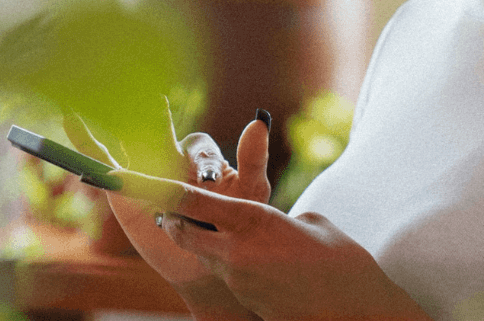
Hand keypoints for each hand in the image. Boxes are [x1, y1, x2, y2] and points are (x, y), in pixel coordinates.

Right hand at [63, 102, 269, 318]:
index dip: (205, 161)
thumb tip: (258, 119)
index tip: (210, 181)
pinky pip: (103, 161)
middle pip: (162, 132)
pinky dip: (85, 141)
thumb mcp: (251, 191)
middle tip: (155, 103)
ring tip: (102, 96)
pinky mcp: (124, 187)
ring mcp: (146, 170)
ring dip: (118, 120)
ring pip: (131, 140)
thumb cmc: (234, 223)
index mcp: (202, 156)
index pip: (200, 148)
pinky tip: (72, 118)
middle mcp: (172, 157)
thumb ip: (253, 158)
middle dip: (157, 120)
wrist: (207, 261)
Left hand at [111, 148, 431, 320]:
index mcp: (254, 221)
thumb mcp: (313, 223)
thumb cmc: (343, 261)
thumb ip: (278, 217)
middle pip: (183, 230)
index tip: (128, 177)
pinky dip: (234, 263)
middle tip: (168, 207)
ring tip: (229, 232)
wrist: (355, 311)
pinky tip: (264, 263)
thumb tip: (267, 221)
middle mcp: (238, 251)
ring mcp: (239, 280)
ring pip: (204, 253)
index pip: (192, 201)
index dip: (158, 188)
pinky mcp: (246, 299)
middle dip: (173, 218)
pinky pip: (229, 274)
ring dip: (207, 242)